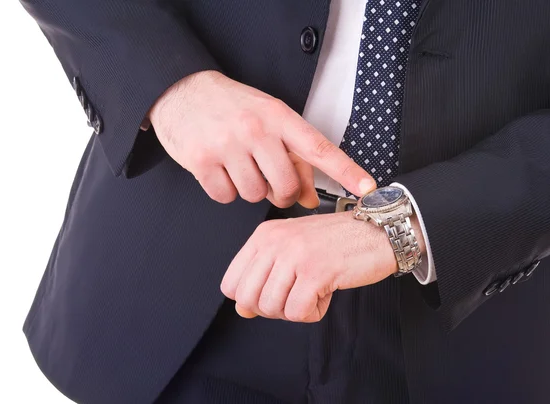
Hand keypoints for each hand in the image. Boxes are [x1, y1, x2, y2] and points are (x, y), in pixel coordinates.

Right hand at [148, 70, 375, 207]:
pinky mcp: (202, 161)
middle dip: (280, 192)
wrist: (181, 89)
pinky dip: (224, 190)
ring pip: (255, 195)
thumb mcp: (266, 120)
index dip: (346, 171)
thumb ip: (291, 157)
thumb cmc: (230, 106)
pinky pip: (225, 197)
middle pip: (285, 187)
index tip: (368, 188)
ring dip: (249, 189)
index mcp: (278, 116)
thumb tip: (309, 199)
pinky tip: (219, 170)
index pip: (319, 148)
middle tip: (268, 179)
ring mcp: (227, 145)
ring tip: (238, 165)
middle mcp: (255, 129)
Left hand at [220, 212, 424, 321]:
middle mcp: (275, 242)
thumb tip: (243, 309)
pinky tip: (325, 295)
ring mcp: (294, 256)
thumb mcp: (293, 252)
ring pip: (271, 308)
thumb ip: (264, 278)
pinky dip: (313, 312)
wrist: (380, 231)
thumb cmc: (338, 241)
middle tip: (294, 297)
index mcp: (265, 236)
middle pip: (248, 300)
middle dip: (271, 309)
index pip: (231, 283)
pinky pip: (298, 312)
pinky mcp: (316, 272)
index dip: (250, 299)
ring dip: (294, 310)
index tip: (272, 294)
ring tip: (312, 292)